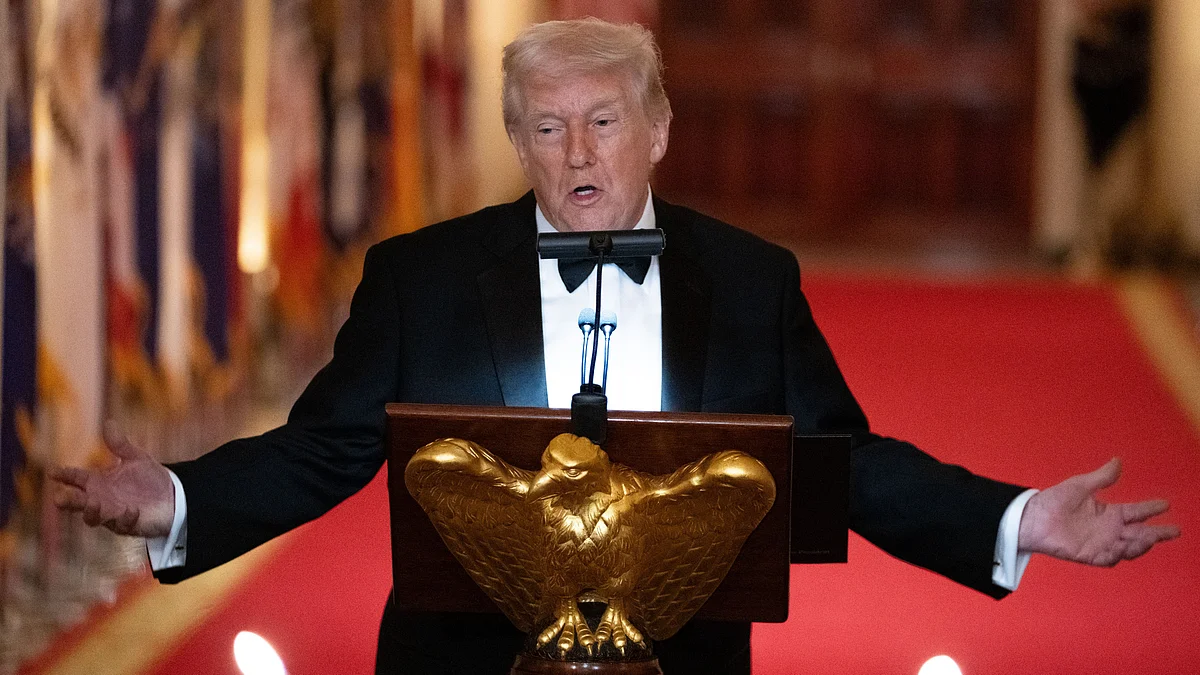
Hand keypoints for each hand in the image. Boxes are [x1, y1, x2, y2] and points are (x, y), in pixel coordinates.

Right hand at [50, 425, 174, 537]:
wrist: (173, 497)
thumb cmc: (149, 479)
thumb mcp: (136, 458)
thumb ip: (120, 445)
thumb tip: (109, 422)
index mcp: (99, 482)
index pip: (77, 478)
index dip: (64, 475)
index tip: (52, 472)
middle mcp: (101, 499)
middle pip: (77, 502)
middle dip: (67, 501)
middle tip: (58, 499)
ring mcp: (112, 514)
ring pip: (93, 518)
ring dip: (91, 512)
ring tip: (93, 502)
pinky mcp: (128, 525)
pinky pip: (122, 525)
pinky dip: (125, 518)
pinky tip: (131, 510)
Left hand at [1018, 458, 1179, 565]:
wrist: (1033, 517)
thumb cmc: (1054, 500)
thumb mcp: (1080, 485)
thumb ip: (1101, 477)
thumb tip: (1118, 461)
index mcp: (1110, 513)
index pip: (1136, 512)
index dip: (1151, 508)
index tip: (1166, 504)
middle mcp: (1109, 530)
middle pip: (1139, 533)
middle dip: (1157, 533)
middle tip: (1174, 530)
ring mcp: (1100, 543)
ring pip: (1128, 548)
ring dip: (1140, 545)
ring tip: (1151, 538)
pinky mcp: (1088, 554)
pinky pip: (1107, 558)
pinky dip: (1117, 555)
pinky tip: (1123, 549)